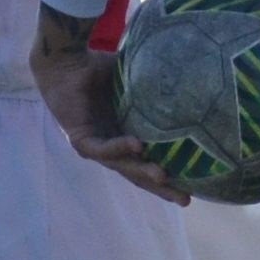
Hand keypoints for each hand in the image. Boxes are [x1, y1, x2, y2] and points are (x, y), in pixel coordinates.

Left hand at [30, 7, 188, 204]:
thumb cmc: (97, 66)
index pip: (148, 162)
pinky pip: (102, 148)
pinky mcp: (80, 139)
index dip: (168, 176)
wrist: (66, 60)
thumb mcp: (135, 81)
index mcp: (123, 135)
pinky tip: (137, 145)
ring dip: (142, 172)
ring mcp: (94, 146)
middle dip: (161, 188)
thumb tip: (190, 75)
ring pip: (121, 166)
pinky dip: (120, 147)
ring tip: (164, 177)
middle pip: (137, 173)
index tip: (193, 187)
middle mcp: (110, 145)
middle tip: (186, 200)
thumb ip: (156, 85)